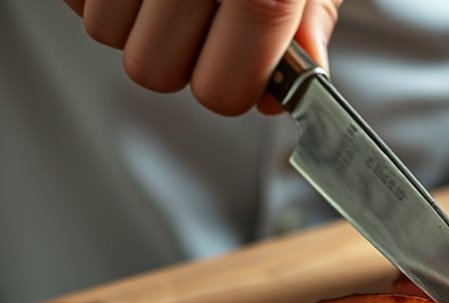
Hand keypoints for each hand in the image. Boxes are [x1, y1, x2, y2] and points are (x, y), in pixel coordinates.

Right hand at [64, 0, 341, 114]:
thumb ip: (309, 20)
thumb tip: (299, 83)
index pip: (223, 90)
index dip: (234, 90)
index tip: (250, 72)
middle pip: (155, 73)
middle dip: (185, 58)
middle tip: (209, 19)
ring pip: (110, 37)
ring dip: (142, 21)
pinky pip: (81, 2)